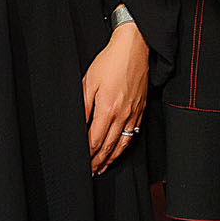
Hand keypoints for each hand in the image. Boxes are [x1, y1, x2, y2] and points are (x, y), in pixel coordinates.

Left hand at [83, 23, 149, 173]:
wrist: (135, 48)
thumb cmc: (110, 61)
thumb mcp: (89, 82)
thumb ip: (83, 107)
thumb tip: (78, 126)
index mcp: (108, 108)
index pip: (95, 140)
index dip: (87, 154)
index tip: (80, 162)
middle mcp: (122, 114)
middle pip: (109, 146)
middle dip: (97, 161)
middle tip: (90, 172)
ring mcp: (134, 113)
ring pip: (122, 144)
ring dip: (111, 158)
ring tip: (102, 168)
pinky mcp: (141, 109)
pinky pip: (132, 134)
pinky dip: (124, 147)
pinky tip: (118, 150)